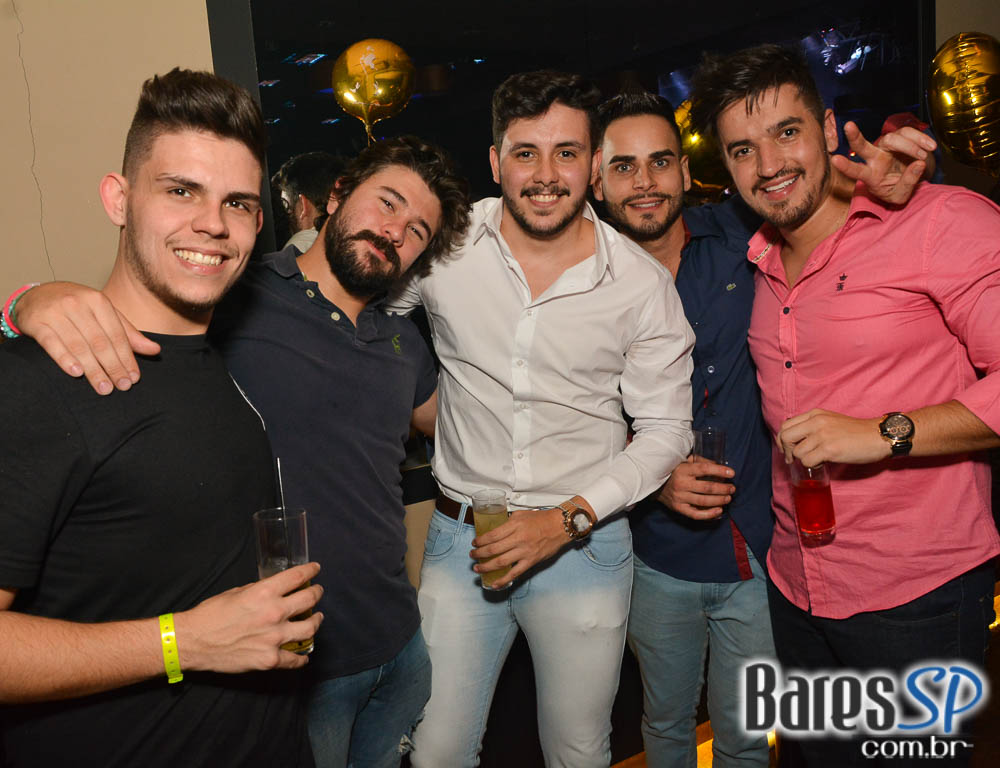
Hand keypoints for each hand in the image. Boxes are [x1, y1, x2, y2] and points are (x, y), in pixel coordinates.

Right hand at [15, 282, 159, 394]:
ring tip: (103, 388)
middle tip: (122, 386)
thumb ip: (128, 333)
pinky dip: (64, 359)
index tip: (134, 378)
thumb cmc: (78, 308)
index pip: (116, 334)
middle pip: (99, 342)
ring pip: (78, 345)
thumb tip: (155, 350)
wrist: (37, 295)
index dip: (127, 357)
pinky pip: (52, 343)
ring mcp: (55, 312)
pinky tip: (76, 373)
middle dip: (113, 366)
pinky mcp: (36, 322)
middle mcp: (77, 304)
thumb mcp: (105, 314)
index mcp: (98, 301)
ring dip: (93, 369)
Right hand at [174, 562, 323, 672]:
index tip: (316, 569)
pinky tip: (304, 655)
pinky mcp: (269, 659)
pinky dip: (302, 657)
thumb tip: (276, 589)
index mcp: (264, 593)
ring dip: (316, 621)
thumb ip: (260, 590)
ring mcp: (274, 638)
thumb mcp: (237, 592)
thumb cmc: (211, 614)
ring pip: (310, 628)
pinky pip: (295, 659)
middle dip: (317, 593)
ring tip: (317, 619)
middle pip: (309, 599)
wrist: (194, 642)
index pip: (298, 577)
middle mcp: (273, 613)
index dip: (311, 571)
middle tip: (317, 592)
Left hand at [470, 504, 575, 587]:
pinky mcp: (531, 561)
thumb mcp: (521, 515)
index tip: (474, 543)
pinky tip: (494, 584)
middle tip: (472, 556)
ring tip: (477, 569)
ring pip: (501, 562)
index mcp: (515, 525)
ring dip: (486, 567)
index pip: (492, 535)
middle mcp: (518, 539)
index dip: (480, 541)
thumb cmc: (541, 519)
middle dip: (479, 554)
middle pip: (493, 549)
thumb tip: (496, 529)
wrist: (560, 526)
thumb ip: (508, 522)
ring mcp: (525, 551)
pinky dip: (503, 580)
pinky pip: (515, 573)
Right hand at [656, 456, 734, 519]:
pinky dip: (709, 514)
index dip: (719, 471)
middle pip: (707, 487)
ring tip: (728, 498)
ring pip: (704, 501)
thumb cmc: (674, 471)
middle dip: (723, 488)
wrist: (655, 485)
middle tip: (732, 488)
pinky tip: (719, 510)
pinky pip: (696, 514)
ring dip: (719, 500)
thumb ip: (701, 461)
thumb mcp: (685, 461)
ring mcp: (680, 497)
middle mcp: (681, 484)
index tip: (731, 473)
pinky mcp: (679, 508)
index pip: (704, 469)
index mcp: (683, 470)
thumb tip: (719, 465)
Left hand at [778, 409, 889, 465]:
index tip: (787, 449)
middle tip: (793, 459)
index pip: (786, 425)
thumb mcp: (831, 420)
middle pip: (785, 437)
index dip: (783, 440)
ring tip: (816, 459)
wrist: (878, 436)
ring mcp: (822, 435)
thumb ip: (813, 426)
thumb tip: (795, 441)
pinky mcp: (829, 449)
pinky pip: (807, 461)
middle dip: (787, 450)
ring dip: (804, 459)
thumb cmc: (856, 432)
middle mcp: (816, 422)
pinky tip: (822, 463)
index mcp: (815, 414)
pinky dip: (812, 465)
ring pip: (797, 452)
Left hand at [831, 120, 935, 204]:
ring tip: (924, 155)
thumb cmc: (899, 189)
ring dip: (910, 146)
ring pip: (892, 138)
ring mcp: (885, 147)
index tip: (835, 160)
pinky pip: (908, 132)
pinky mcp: (899, 137)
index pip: (856, 171)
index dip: (846, 166)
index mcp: (871, 175)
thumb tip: (918, 164)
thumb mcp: (902, 195)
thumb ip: (908, 183)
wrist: (911, 179)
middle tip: (848, 126)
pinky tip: (930, 147)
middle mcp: (874, 158)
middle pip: (863, 146)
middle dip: (854, 136)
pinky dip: (920, 138)